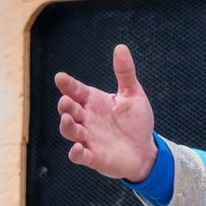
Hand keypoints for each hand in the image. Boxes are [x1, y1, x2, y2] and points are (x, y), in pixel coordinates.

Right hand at [54, 44, 156, 182]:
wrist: (145, 150)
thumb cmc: (136, 122)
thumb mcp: (133, 95)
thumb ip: (125, 73)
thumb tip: (121, 47)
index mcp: (93, 101)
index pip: (76, 90)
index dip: (68, 85)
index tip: (60, 78)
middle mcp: (87, 118)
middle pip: (69, 110)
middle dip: (65, 105)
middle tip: (66, 101)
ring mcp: (88, 138)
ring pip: (70, 131)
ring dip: (67, 126)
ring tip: (67, 119)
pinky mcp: (93, 157)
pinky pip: (80, 156)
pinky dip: (76, 152)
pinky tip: (78, 148)